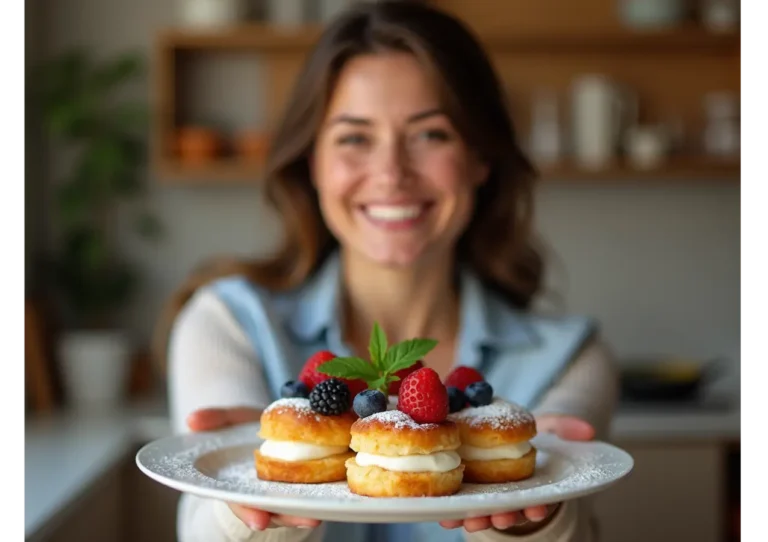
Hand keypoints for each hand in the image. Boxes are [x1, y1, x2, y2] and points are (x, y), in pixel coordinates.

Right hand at [187, 406, 321, 530]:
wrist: (272, 427)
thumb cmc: (247, 428)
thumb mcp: (230, 420)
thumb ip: (214, 419)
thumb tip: (191, 420)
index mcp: (239, 484)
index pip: (240, 502)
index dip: (249, 511)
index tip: (259, 520)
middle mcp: (263, 493)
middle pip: (275, 510)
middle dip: (289, 516)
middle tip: (307, 520)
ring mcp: (285, 491)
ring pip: (295, 506)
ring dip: (309, 510)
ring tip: (321, 514)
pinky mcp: (306, 483)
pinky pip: (314, 492)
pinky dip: (324, 494)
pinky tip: (338, 492)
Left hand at [439, 414, 594, 532]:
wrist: (502, 427)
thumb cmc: (529, 430)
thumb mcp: (549, 425)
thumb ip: (566, 426)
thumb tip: (587, 430)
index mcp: (536, 485)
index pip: (540, 500)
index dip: (538, 506)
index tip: (537, 508)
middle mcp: (514, 496)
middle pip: (510, 511)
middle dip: (505, 517)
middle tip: (500, 519)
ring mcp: (491, 496)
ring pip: (485, 512)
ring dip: (477, 518)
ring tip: (469, 521)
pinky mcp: (469, 491)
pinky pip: (461, 504)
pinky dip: (452, 510)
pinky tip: (443, 514)